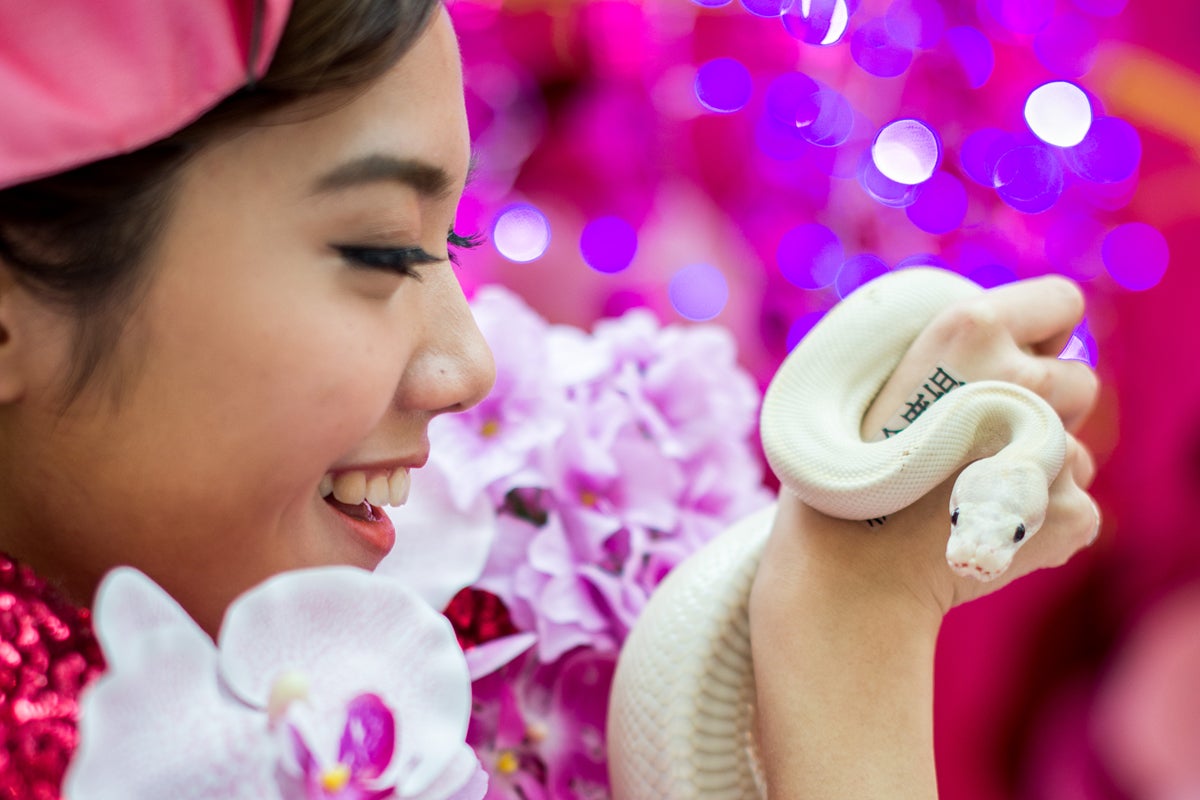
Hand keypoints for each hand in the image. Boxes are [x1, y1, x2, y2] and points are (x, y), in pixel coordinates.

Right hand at [761, 275, 1099, 618]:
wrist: (844, 572)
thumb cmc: (839, 476)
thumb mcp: (872, 381)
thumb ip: (945, 357)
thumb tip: (999, 346)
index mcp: (969, 328)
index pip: (1062, 301)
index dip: (1039, 333)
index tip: (1013, 361)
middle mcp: (1022, 378)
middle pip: (1079, 380)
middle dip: (1042, 405)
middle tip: (975, 439)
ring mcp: (1053, 447)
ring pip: (1075, 449)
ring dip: (1036, 467)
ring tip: (965, 492)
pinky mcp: (1071, 511)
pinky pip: (1073, 506)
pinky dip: (1037, 523)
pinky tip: (980, 530)